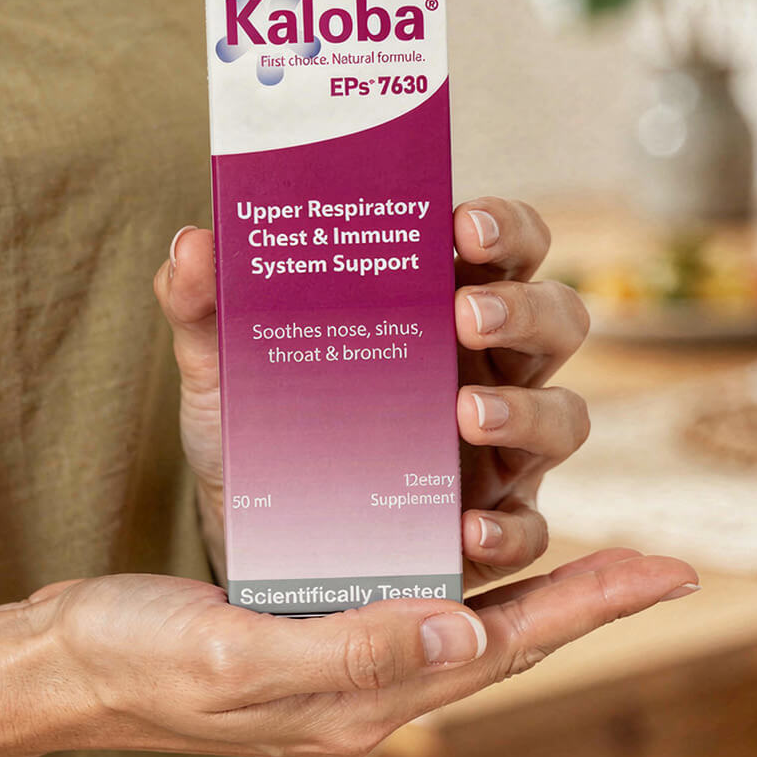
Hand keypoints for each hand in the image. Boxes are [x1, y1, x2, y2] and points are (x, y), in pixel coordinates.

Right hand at [26, 549, 697, 756]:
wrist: (65, 664)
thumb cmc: (140, 660)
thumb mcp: (241, 655)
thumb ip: (354, 651)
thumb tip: (469, 638)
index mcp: (359, 698)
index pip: (502, 651)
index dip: (588, 610)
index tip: (664, 572)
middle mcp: (365, 680)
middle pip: (499, 635)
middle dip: (580, 600)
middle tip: (651, 560)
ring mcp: (338, 652)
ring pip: (457, 615)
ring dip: (519, 580)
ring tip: (571, 538)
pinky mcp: (307, 620)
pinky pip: (398, 593)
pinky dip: (441, 561)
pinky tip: (444, 523)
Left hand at [154, 199, 589, 589]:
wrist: (249, 531)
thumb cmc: (259, 420)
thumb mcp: (222, 362)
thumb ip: (204, 305)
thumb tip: (192, 244)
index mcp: (438, 304)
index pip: (504, 246)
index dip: (504, 226)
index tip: (464, 224)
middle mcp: (487, 366)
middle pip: (557, 317)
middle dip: (524, 308)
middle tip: (466, 313)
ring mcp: (499, 450)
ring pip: (565, 416)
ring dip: (527, 410)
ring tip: (465, 413)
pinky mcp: (493, 525)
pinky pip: (532, 529)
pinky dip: (507, 528)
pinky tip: (464, 527)